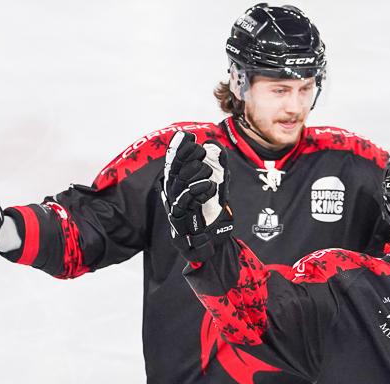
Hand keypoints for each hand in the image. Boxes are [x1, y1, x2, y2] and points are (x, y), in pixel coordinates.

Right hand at [162, 131, 231, 261]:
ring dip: (194, 173)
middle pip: (173, 171)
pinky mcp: (181, 222)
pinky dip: (198, 191)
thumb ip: (216, 167)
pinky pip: (186, 202)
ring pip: (178, 185)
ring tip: (207, 170)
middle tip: (200, 151)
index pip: (173, 162)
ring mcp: (175, 209)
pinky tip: (209, 185)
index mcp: (178, 185)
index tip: (187, 134)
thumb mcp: (217, 187)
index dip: (177, 148)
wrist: (211, 244)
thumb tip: (214, 145)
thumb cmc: (211, 215)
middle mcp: (173, 196)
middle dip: (186, 156)